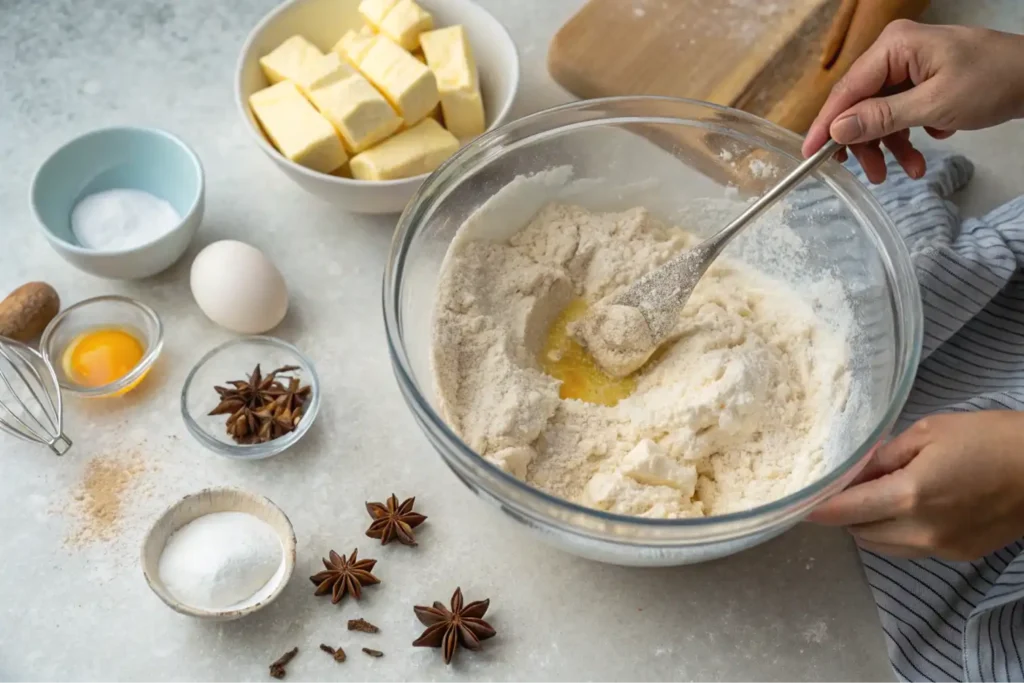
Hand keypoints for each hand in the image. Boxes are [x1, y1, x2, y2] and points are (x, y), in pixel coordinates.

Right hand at [803, 21, 1023, 182]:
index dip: (827, 126)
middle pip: (861, 105)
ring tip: (909, 171)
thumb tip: (837, 130)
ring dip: (891, 146)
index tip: (811, 155)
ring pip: (881, 114)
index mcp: (894, 46)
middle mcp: (895, 52)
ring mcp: (909, 66)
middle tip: (874, 175)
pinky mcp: (921, 80)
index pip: (847, 90)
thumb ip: (882, 118)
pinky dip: (908, 136)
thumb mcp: (934, 105)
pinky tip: (926, 149)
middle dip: (868, 143)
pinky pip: (900, 112)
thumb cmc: (994, 81)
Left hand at [808, 412, 1023, 560]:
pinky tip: (905, 508)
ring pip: (881, 546)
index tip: (797, 502)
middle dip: (845, 512)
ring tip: (875, 495)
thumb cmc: (990, 439)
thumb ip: (884, 456)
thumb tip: (852, 471)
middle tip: (846, 486)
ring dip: (868, 525)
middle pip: (858, 531)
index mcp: (910, 496)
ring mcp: (940, 548)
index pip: (845, 511)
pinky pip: (908, 549)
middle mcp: (920, 531)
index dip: (817, 508)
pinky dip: (895, 533)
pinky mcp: (958, 555)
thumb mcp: (929, 432)